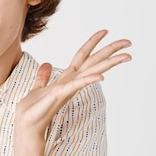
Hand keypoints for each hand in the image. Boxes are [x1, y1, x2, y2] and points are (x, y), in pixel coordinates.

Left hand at [12, 30, 130, 155]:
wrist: (27, 125)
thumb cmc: (34, 109)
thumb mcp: (39, 87)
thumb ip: (44, 76)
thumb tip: (47, 64)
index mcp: (67, 78)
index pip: (82, 56)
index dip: (92, 42)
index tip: (105, 31)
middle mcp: (71, 82)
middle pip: (94, 61)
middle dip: (111, 50)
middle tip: (128, 42)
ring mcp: (69, 88)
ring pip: (92, 71)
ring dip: (109, 63)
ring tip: (126, 56)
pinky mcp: (61, 95)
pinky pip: (77, 85)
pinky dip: (89, 80)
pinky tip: (101, 76)